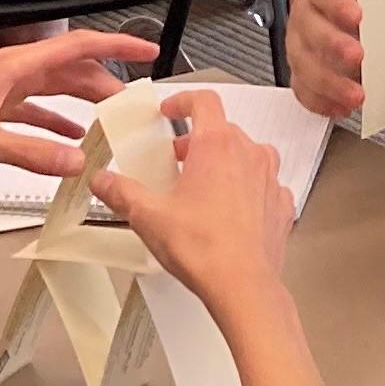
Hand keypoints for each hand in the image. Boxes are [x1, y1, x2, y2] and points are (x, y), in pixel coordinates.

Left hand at [0, 29, 148, 174]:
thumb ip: (31, 153)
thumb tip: (77, 162)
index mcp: (11, 65)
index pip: (77, 46)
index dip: (117, 44)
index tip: (149, 49)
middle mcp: (8, 72)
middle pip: (70, 70)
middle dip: (106, 84)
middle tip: (134, 106)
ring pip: (54, 92)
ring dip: (82, 105)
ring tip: (109, 126)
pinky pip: (32, 115)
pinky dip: (54, 126)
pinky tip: (67, 144)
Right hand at [92, 90, 292, 301]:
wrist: (243, 285)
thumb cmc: (204, 248)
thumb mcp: (148, 216)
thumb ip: (121, 192)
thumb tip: (104, 181)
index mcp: (216, 145)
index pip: (204, 100)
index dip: (183, 100)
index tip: (171, 109)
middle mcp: (248, 154)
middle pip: (223, 129)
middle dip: (196, 139)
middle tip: (177, 157)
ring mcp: (269, 178)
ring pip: (247, 154)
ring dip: (224, 162)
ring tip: (202, 183)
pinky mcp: (280, 204)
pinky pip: (263, 184)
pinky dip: (246, 189)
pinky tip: (229, 209)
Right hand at [288, 0, 384, 117]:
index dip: (336, 4)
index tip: (357, 17)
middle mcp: (305, 13)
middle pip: (310, 30)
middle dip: (333, 46)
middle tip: (359, 58)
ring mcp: (298, 43)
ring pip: (303, 64)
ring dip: (329, 83)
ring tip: (358, 97)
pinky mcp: (301, 69)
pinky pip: (302, 88)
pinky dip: (320, 102)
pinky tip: (342, 109)